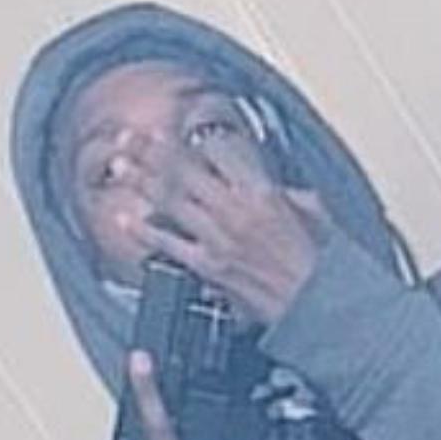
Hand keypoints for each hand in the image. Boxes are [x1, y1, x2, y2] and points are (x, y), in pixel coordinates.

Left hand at [141, 145, 332, 331]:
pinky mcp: (209, 267)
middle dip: (151, 149)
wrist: (317, 307)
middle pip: (182, 169)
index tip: (178, 132)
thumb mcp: (316, 215)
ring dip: (140, 178)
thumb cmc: (321, 267)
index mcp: (261, 191)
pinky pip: (168, 245)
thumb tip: (279, 188)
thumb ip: (290, 195)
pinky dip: (143, 230)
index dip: (193, 137)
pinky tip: (124, 217)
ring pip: (169, 199)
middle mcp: (234, 210)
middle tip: (128, 136)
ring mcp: (218, 238)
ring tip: (119, 163)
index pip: (218, 150)